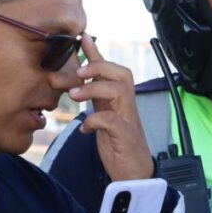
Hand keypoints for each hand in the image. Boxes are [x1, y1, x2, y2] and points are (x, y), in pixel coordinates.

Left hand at [69, 35, 154, 180]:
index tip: (82, 37)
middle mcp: (126, 106)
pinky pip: (111, 120)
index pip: (110, 71)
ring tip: (75, 97)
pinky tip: (85, 129)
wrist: (135, 175)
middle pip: (122, 73)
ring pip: (118, 90)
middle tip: (78, 74)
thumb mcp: (103, 119)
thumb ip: (95, 101)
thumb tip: (78, 86)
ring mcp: (127, 120)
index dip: (97, 53)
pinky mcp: (125, 136)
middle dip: (99, 68)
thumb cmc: (119, 146)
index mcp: (118, 101)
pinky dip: (94, 120)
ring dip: (94, 88)